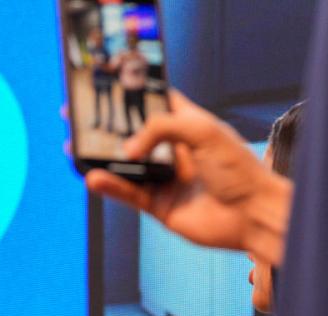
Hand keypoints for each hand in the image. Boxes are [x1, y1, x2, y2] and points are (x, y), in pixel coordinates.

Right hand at [86, 90, 286, 255]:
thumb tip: (127, 148)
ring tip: (75, 151)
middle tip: (78, 121)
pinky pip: (128, 193)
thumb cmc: (238, 169)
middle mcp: (175, 151)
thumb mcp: (202, 131)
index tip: (108, 88)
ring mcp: (166, 179)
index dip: (134, 97)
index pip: (156, 105)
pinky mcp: (159, 205)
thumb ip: (161, 128)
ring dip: (101, 160)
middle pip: (133, 136)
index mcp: (189, 126)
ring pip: (125, 166)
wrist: (251, 214)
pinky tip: (94, 179)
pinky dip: (110, 186)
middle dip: (107, 129)